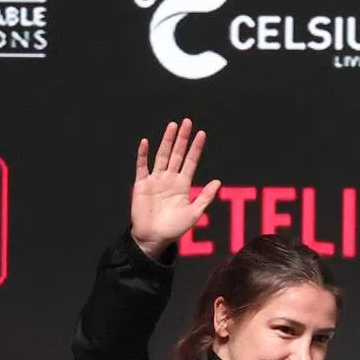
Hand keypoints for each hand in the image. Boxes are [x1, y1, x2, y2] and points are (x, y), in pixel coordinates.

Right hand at [131, 118, 220, 259]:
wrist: (153, 238)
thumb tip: (218, 182)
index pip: (191, 161)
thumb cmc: (174, 229)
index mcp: (183, 184)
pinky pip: (142, 166)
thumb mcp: (194, 214)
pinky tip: (145, 142)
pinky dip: (143, 154)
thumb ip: (205, 197)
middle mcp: (170, 178)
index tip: (202, 134)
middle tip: (187, 122)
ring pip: (162, 156)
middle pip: (177, 153)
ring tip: (172, 126)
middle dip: (182, 138)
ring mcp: (155, 180)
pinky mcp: (141, 184)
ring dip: (166, 141)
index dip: (196, 148)